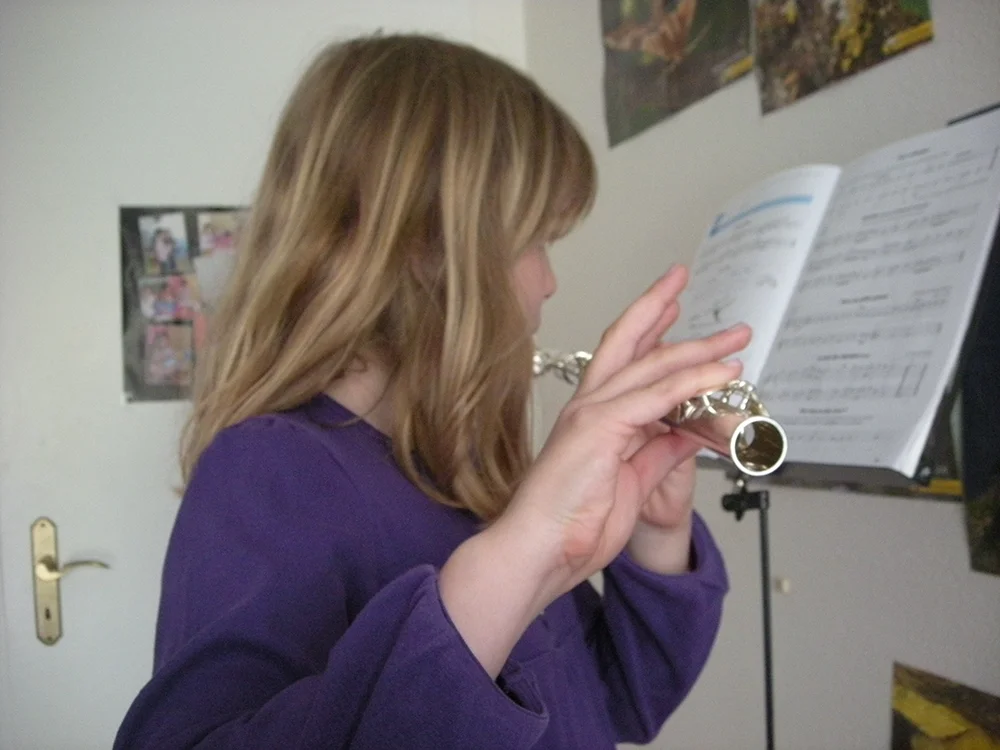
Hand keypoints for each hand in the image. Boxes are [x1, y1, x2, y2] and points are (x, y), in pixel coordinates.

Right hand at [438, 265, 749, 677]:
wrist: (540, 550)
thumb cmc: (572, 525)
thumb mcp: (631, 482)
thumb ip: (659, 453)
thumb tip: (689, 434)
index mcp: (593, 417)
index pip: (623, 360)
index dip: (648, 329)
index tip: (671, 309)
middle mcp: (590, 405)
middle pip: (628, 341)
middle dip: (658, 305)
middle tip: (680, 277)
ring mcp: (593, 412)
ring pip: (651, 365)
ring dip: (697, 348)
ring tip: (733, 335)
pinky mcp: (601, 426)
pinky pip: (658, 396)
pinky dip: (694, 382)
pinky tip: (721, 373)